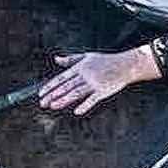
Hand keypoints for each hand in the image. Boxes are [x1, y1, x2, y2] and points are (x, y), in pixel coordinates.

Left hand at [40, 46, 160, 113]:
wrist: (126, 64)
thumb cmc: (106, 60)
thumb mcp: (87, 56)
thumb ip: (70, 59)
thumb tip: (56, 59)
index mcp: (80, 67)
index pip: (61, 78)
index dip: (50, 86)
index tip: (41, 93)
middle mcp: (85, 75)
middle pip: (66, 86)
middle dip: (53, 95)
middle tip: (42, 103)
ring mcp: (94, 83)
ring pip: (76, 93)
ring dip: (63, 100)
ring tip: (53, 106)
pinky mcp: (103, 91)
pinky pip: (92, 99)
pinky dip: (85, 105)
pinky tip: (77, 111)